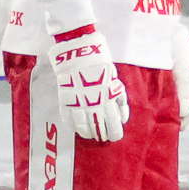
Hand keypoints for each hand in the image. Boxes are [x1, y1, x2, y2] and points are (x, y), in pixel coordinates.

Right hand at [49, 25, 129, 141]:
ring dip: (88, 132)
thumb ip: (118, 97)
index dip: (116, 131)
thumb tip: (122, 116)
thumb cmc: (99, 62)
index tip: (115, 136)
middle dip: (103, 135)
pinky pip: (68, 118)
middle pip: (100, 127)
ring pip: (83, 126)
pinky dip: (72, 125)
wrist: (78, 51)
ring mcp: (78, 103)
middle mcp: (94, 103)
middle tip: (104, 138)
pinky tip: (75, 128)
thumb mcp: (114, 78)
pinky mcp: (66, 100)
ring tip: (90, 135)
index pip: (114, 122)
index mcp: (108, 97)